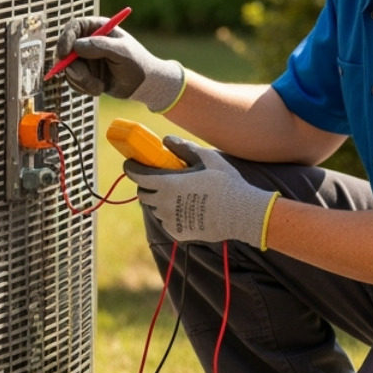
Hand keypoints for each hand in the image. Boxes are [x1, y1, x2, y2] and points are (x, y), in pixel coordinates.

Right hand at [54, 16, 184, 111]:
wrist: (143, 84)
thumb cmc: (137, 63)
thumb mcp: (122, 51)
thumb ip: (100, 46)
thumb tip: (76, 46)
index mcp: (98, 28)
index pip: (74, 27)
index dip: (65, 38)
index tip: (64, 54)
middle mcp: (88, 42)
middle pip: (65, 49)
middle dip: (71, 66)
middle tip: (82, 77)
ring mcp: (84, 58)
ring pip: (68, 68)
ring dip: (81, 80)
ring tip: (99, 86)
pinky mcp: (84, 73)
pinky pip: (73, 80)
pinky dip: (83, 87)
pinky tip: (99, 88)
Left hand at [123, 137, 279, 248]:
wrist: (241, 213)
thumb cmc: (224, 182)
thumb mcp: (206, 158)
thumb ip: (183, 147)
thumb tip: (165, 140)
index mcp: (167, 183)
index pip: (137, 175)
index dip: (131, 167)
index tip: (131, 163)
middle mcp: (164, 204)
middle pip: (143, 193)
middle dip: (147, 184)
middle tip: (158, 178)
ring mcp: (170, 220)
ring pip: (155, 208)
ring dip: (160, 200)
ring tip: (178, 194)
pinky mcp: (178, 233)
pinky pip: (167, 222)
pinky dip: (171, 214)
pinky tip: (187, 209)